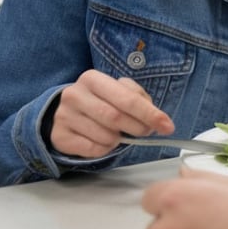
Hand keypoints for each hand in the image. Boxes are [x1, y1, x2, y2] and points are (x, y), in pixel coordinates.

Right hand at [50, 69, 173, 157]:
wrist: (66, 112)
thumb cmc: (100, 101)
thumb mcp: (117, 91)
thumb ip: (137, 98)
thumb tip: (156, 117)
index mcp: (92, 79)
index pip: (127, 99)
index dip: (150, 114)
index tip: (167, 126)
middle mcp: (75, 95)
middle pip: (116, 118)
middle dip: (138, 128)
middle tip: (147, 132)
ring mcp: (64, 116)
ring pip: (105, 136)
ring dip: (119, 140)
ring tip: (118, 134)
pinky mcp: (59, 136)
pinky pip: (93, 150)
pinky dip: (105, 149)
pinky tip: (103, 141)